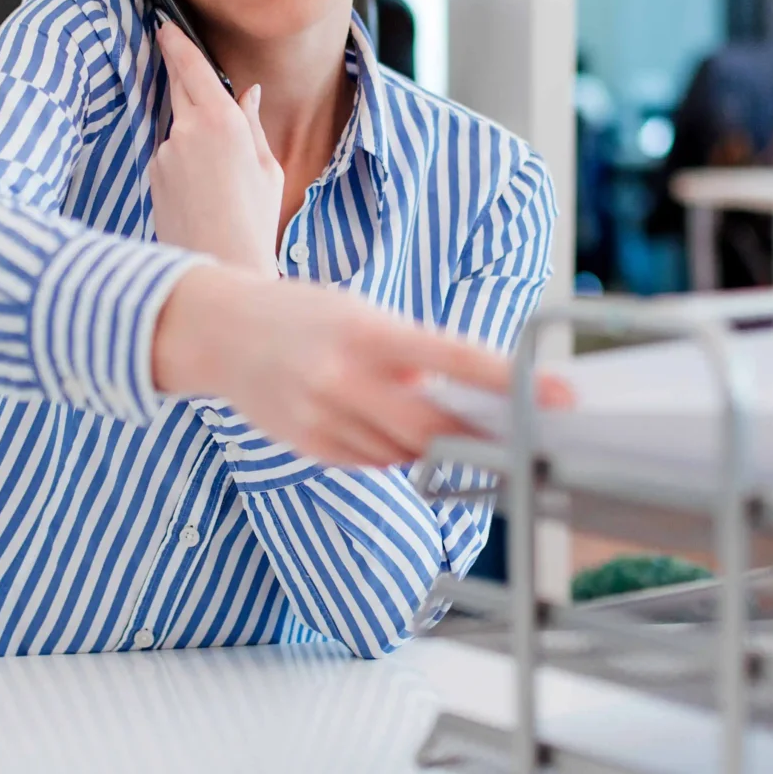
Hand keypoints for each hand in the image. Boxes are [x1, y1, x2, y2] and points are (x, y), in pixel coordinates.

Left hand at [147, 23, 282, 275]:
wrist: (223, 263)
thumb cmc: (254, 219)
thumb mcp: (266, 166)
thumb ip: (251, 123)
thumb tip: (247, 93)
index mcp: (223, 121)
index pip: (193, 68)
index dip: (177, 42)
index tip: (166, 24)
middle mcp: (187, 130)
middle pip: (177, 85)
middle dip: (175, 68)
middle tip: (173, 51)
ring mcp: (165, 151)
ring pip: (177, 126)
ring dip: (192, 134)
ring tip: (218, 176)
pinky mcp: (153, 173)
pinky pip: (169, 154)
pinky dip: (182, 161)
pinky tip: (200, 191)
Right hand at [153, 265, 542, 466]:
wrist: (215, 331)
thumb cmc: (299, 313)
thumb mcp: (358, 311)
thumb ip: (410, 350)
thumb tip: (472, 392)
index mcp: (367, 333)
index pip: (457, 361)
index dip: (513, 384)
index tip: (557, 396)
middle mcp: (345, 380)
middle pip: (436, 425)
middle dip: (481, 433)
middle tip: (522, 434)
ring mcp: (323, 419)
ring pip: (406, 451)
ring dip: (434, 443)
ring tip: (448, 424)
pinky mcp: (308, 447)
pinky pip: (371, 462)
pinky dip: (393, 452)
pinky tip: (389, 430)